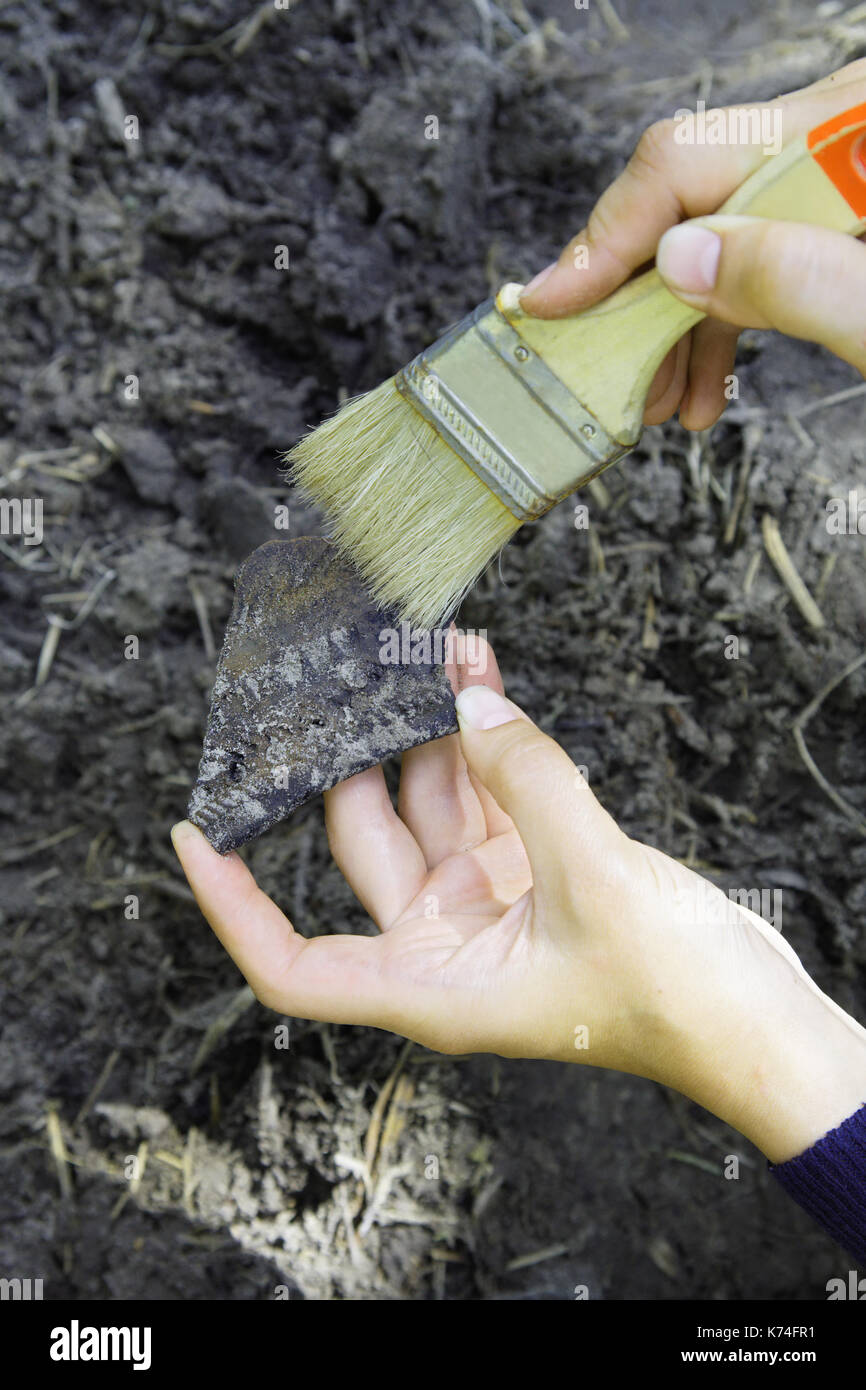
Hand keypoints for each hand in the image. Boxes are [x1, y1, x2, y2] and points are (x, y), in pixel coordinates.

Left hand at [172, 637, 865, 1163]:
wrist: (751, 1015)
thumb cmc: (672, 995)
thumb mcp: (594, 880)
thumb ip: (528, 782)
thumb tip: (471, 704)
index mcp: (428, 986)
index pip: (293, 963)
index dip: (232, 906)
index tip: (193, 835)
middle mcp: (444, 944)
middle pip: (365, 841)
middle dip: (355, 755)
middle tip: (341, 672)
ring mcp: (488, 901)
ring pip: (432, 800)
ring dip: (433, 726)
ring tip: (428, 647)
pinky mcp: (535, 866)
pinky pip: (491, 789)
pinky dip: (487, 736)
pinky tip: (477, 675)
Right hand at [519, 60, 865, 429]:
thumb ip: (791, 278)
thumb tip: (677, 263)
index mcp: (840, 140)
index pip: (681, 162)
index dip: (603, 240)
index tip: (550, 305)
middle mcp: (829, 143)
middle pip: (686, 196)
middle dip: (635, 296)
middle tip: (600, 372)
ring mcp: (831, 178)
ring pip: (713, 235)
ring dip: (671, 322)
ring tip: (655, 397)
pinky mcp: (834, 217)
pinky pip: (755, 256)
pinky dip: (721, 320)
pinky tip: (702, 381)